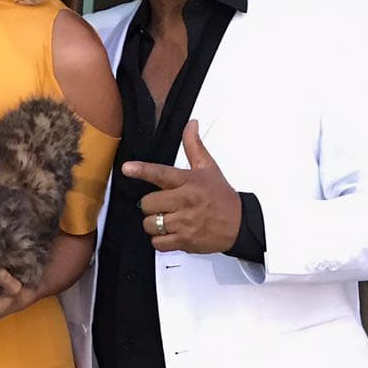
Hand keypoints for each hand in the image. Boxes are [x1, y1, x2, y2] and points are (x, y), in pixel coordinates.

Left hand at [123, 121, 240, 253]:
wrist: (240, 223)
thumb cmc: (221, 196)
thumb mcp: (209, 168)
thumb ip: (194, 147)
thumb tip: (191, 124)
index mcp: (189, 182)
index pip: (161, 174)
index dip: (142, 170)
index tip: (127, 168)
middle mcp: (185, 201)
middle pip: (148, 203)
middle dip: (150, 205)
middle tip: (162, 205)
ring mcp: (185, 223)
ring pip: (150, 224)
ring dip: (154, 224)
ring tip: (166, 220)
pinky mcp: (185, 241)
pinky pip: (158, 243)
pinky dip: (160, 240)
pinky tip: (170, 233)